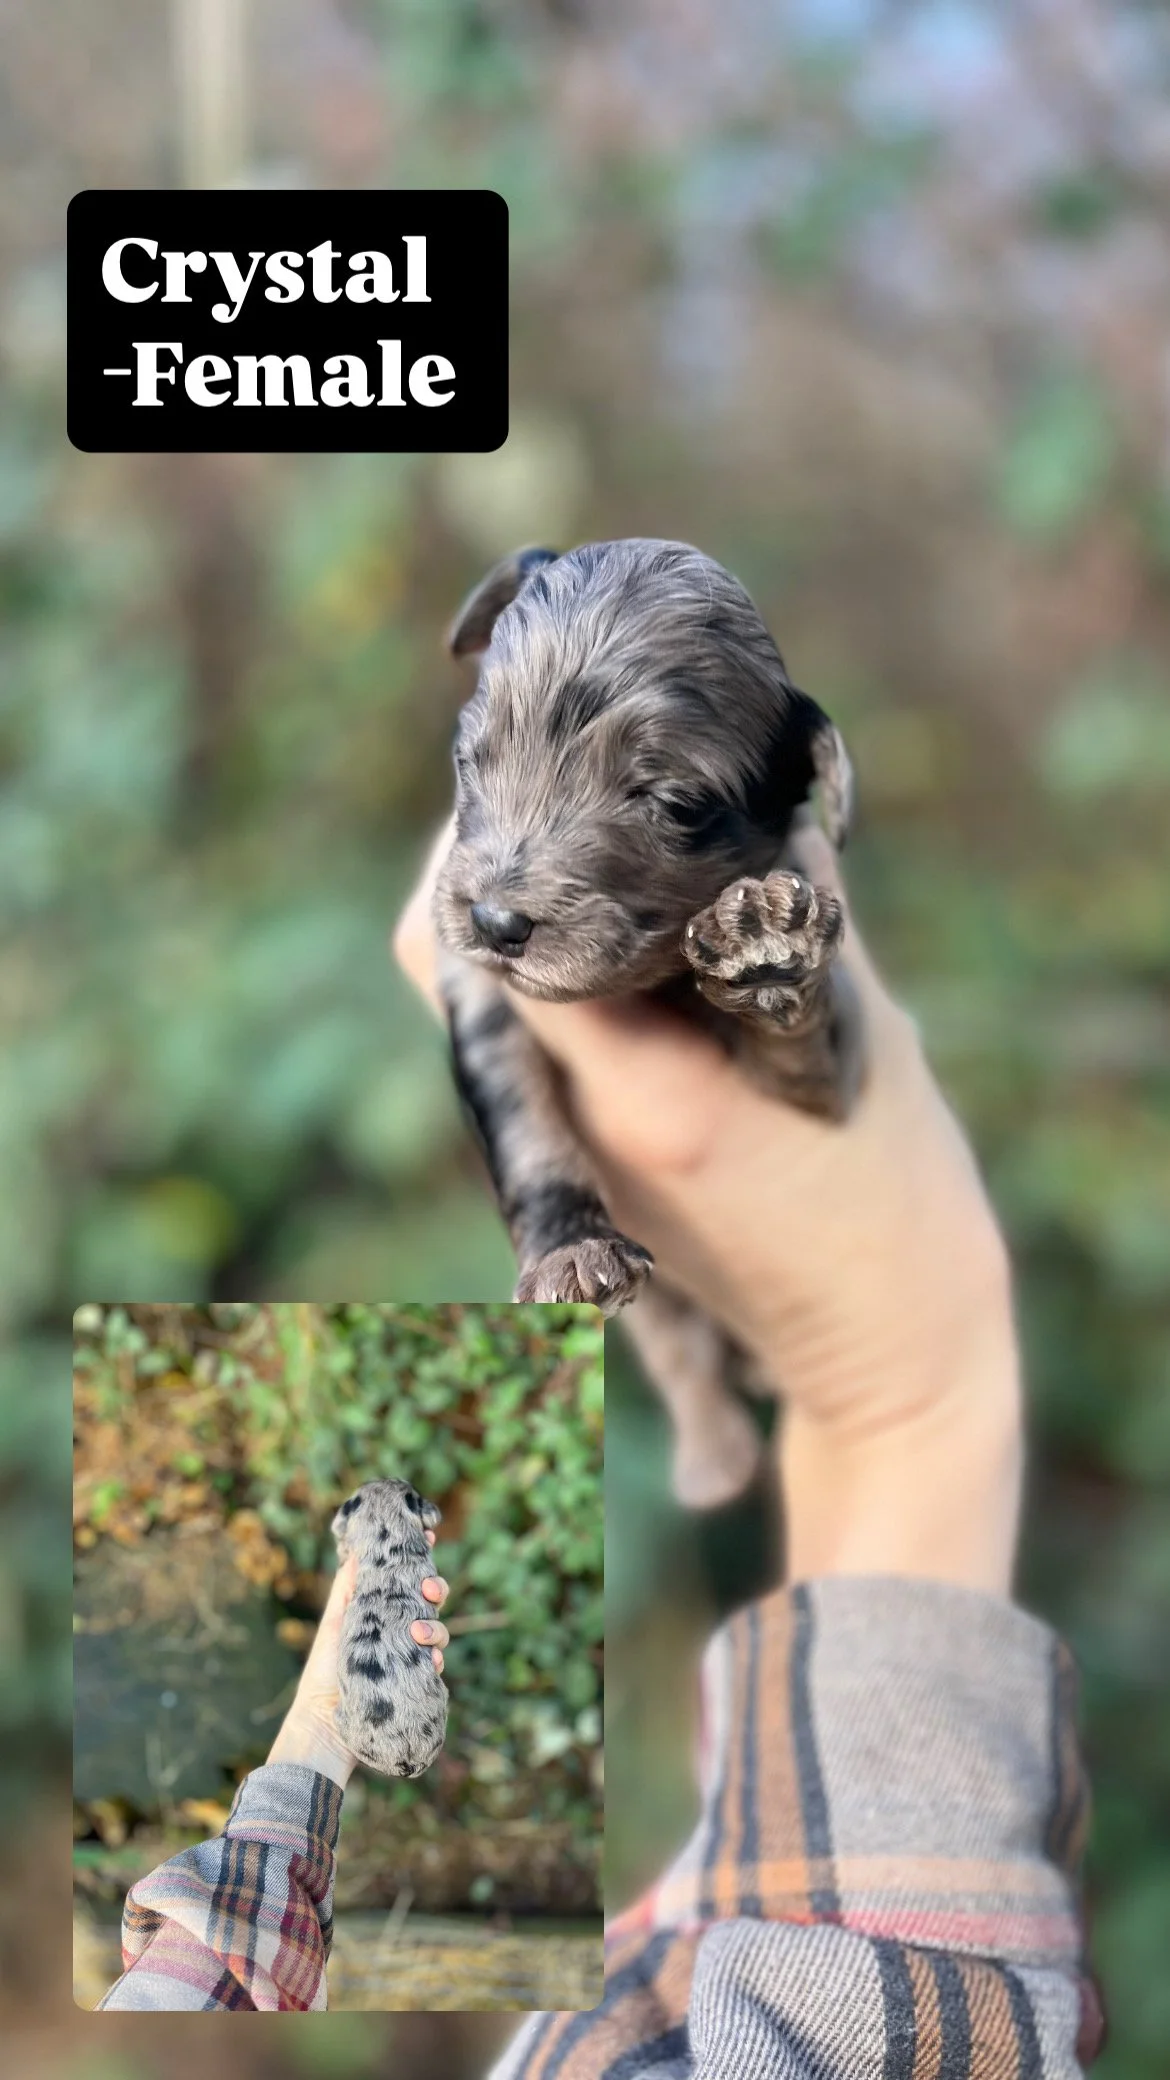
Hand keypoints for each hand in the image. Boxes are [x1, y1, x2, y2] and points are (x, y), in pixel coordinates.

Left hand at [266, 1533, 449, 1787]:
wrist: (323, 1723)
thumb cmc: (323, 1673)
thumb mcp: (335, 1624)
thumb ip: (347, 1589)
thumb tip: (356, 1551)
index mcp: (380, 1613)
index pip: (405, 1581)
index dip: (419, 1559)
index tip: (429, 1537)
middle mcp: (399, 1631)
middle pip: (429, 1602)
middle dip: (436, 1589)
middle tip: (430, 1588)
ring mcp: (409, 1656)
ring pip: (438, 1631)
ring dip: (436, 1626)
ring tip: (420, 1633)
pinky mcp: (415, 1681)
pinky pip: (434, 1665)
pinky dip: (435, 1659)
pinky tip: (431, 1661)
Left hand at [395, 826, 1021, 1593]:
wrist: (884, 1349)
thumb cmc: (900, 1189)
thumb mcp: (861, 1027)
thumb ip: (778, 912)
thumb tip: (734, 800)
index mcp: (639, 1092)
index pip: (492, 937)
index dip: (494, 840)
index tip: (541, 773)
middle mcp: (572, 1126)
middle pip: (444, 964)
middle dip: (479, 868)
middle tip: (550, 797)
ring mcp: (563, 1156)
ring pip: (474, 999)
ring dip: (507, 920)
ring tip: (579, 850)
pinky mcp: (575, 1167)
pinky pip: (523, 1041)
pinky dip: (542, 977)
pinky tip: (609, 935)